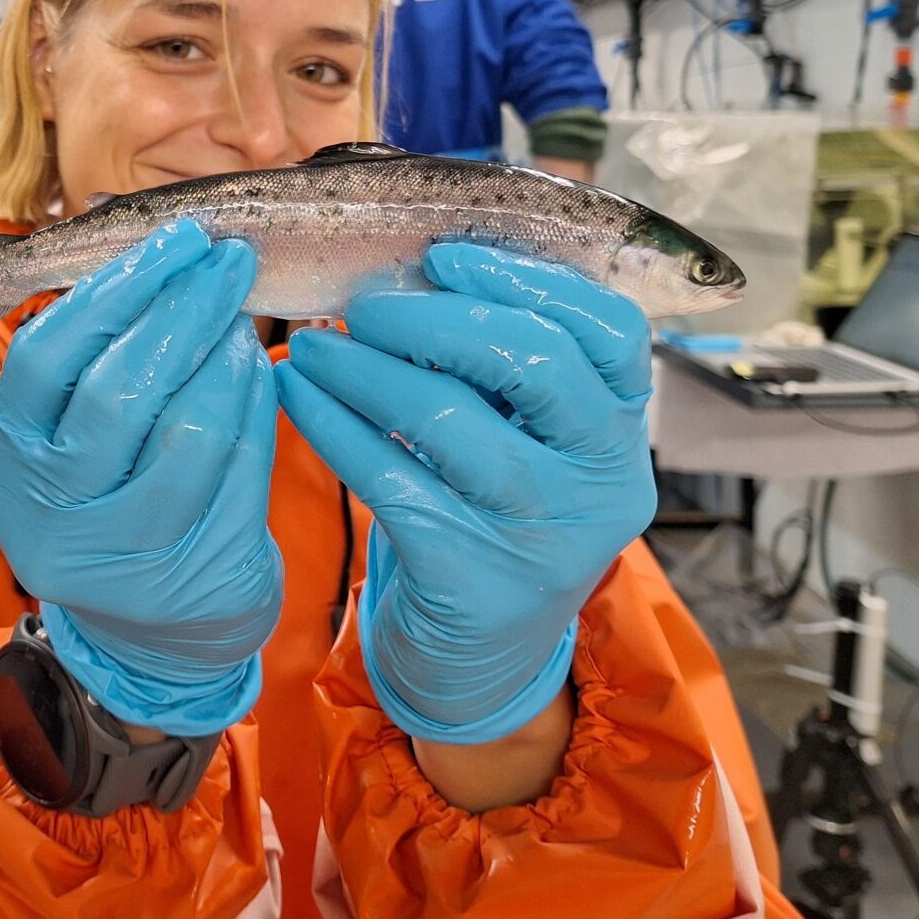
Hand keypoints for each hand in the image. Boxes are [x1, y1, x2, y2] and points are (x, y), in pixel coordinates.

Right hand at [0, 220, 283, 736]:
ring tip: (241, 311)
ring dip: (223, 352)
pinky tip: (256, 368)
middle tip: (225, 259)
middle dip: (180, 308)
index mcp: (6, 465)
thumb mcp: (70, 444)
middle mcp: (46, 519)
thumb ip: (86, 363)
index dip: (112, 288)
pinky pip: (234, 471)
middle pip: (117, 390)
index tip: (172, 241)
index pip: (43, 356)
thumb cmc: (115, 503)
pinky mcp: (186, 580)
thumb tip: (154, 247)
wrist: (158, 637)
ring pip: (183, 429)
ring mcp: (115, 560)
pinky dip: (251, 406)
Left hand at [276, 242, 655, 744]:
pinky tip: (296, 395)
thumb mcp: (531, 442)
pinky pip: (387, 477)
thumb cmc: (494, 515)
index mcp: (622, 431)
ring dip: (362, 367)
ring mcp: (542, 536)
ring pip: (445, 417)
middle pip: (532, 361)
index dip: (530, 279)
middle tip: (362, 305)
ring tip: (309, 345)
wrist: (477, 660)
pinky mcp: (471, 578)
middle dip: (433, 317)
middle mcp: (601, 483)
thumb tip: (419, 264)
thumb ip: (508, 366)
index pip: (611, 330)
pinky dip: (331, 424)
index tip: (447, 258)